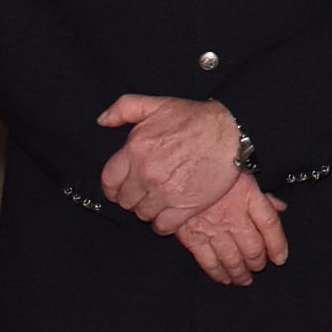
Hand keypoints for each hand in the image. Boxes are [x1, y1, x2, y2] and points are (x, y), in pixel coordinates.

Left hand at [96, 94, 239, 229]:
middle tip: (144, 190)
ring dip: (148, 209)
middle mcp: (146, 174)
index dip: (113, 186)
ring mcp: (165, 193)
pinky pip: (162, 227)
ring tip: (159, 199)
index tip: (122, 186)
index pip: (109, 181)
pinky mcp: (184, 208)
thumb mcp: (157, 104)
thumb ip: (124, 109)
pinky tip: (170, 211)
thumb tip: (102, 121)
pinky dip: (163, 223)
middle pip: (125, 201)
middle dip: (132, 197)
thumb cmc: (195, 118)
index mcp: (135, 149)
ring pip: (142, 215)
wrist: (230, 132)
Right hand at [175, 176, 288, 286]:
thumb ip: (262, 194)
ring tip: (244, 279)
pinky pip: (208, 262)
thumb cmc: (211, 165)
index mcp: (248, 195)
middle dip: (258, 262)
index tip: (280, 258)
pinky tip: (224, 278)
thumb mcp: (242, 171)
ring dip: (240, 273)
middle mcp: (233, 214)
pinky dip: (218, 274)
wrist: (176, 164)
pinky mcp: (192, 236)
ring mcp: (212, 228)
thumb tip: (280, 208)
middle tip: (258, 267)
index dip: (278, 244)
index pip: (270, 225)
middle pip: (253, 247)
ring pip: (233, 259)